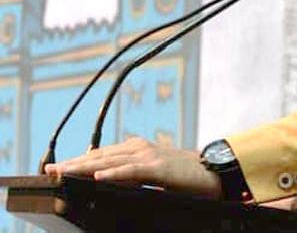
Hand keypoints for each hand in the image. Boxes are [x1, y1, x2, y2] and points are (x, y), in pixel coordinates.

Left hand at [44, 137, 222, 198]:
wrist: (214, 173)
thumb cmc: (185, 176)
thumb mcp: (153, 174)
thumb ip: (132, 174)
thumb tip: (108, 180)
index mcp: (137, 149)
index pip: (100, 154)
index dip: (77, 160)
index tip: (56, 167)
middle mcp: (139, 148)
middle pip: (99, 156)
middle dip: (72, 163)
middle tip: (49, 169)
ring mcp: (149, 156)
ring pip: (109, 161)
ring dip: (84, 167)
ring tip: (63, 171)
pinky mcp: (158, 168)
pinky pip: (131, 171)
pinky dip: (113, 174)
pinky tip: (97, 177)